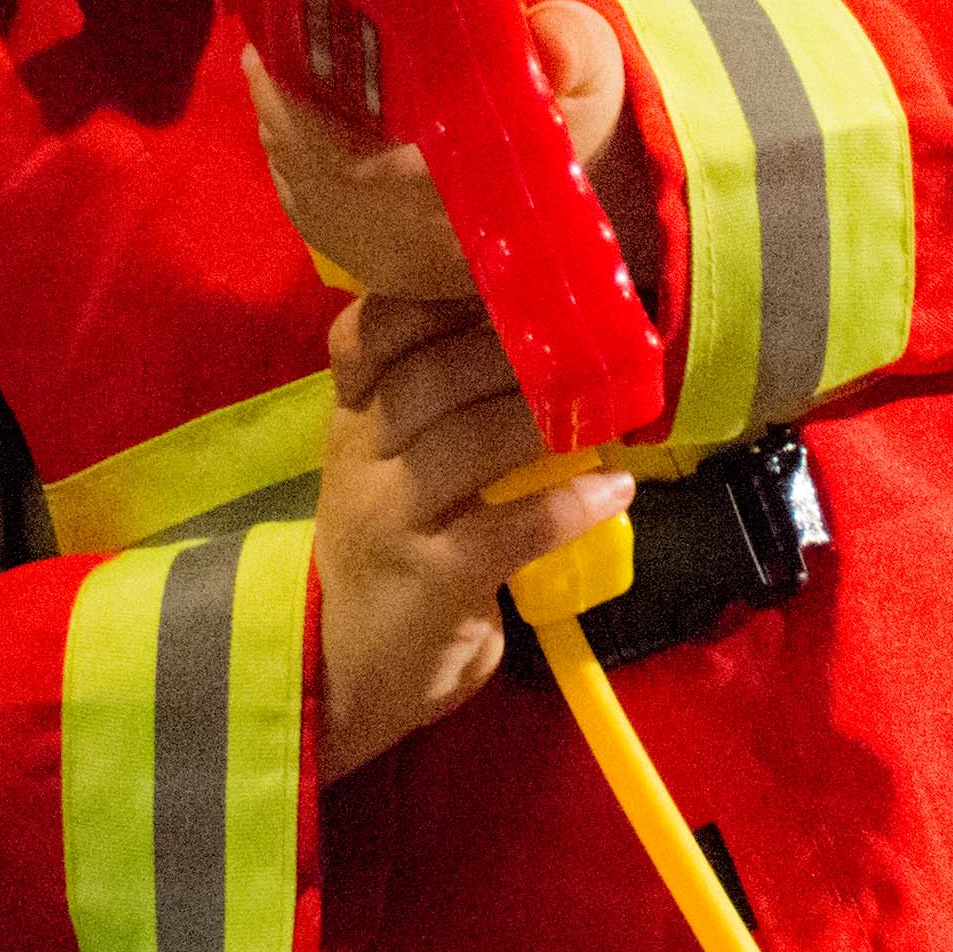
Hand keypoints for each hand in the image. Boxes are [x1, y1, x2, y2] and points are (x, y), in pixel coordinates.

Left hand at [248, 0, 651, 303]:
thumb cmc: (589, 122)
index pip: (347, 168)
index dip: (295, 113)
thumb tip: (548, 39)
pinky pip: (324, 230)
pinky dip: (299, 179)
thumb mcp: (595, 77)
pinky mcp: (399, 275)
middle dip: (279, 117)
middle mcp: (425, 249)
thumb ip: (572, 54)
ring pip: (312, 209)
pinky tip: (295, 134)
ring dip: (284, 145)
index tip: (268, 53)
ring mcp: (407, 270)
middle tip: (264, 55)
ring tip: (275, 83)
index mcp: (462, 204)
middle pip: (314, 187)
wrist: (609, 188)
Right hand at [316, 292, 635, 779]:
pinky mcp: (430, 580)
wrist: (340, 677)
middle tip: (583, 333)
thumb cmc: (383, 563)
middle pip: (430, 378)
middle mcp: (360, 460)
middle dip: (510, 347)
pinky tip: (612, 493)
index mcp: (351, 424)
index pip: (365, 337)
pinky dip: (569, 506)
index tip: (503, 274)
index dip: (430, 298)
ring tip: (604, 403)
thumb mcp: (385, 476)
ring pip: (467, 442)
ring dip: (543, 415)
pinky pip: (509, 529)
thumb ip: (433, 416)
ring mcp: (390, 520)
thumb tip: (537, 346)